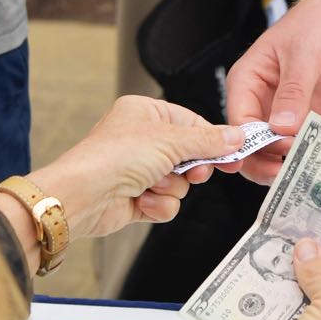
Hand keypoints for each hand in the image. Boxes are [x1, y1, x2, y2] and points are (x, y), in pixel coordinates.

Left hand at [26, 96, 244, 238]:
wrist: (84, 195)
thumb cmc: (114, 157)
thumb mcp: (170, 140)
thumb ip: (208, 141)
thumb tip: (236, 137)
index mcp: (147, 114)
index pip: (193, 124)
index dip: (214, 141)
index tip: (233, 155)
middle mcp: (143, 140)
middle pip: (191, 156)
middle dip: (191, 169)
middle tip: (192, 173)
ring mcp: (140, 170)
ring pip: (181, 184)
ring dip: (170, 188)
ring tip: (150, 184)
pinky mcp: (138, 197)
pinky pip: (167, 203)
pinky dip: (159, 205)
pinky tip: (141, 200)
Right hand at [225, 0, 320, 183]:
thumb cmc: (320, 24)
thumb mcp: (304, 55)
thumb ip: (294, 92)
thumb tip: (282, 126)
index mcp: (248, 82)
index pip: (239, 122)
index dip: (253, 143)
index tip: (275, 150)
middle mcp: (263, 103)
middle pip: (251, 146)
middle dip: (262, 164)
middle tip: (282, 174)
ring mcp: (286, 116)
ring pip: (275, 154)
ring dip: (285, 167)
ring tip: (301, 175)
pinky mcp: (308, 124)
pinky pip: (303, 149)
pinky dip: (308, 161)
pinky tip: (317, 168)